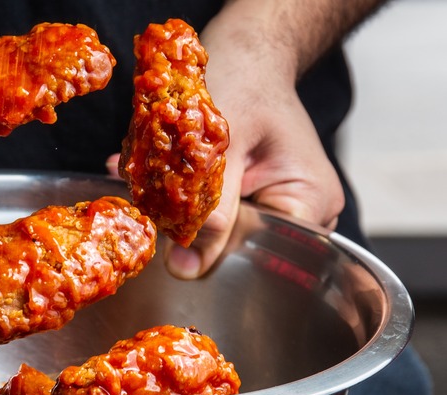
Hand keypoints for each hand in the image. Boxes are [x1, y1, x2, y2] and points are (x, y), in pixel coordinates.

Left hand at [107, 9, 344, 279]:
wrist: (245, 53)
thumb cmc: (244, 80)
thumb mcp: (224, 147)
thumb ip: (210, 209)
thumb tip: (187, 269)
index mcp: (311, 199)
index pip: (265, 253)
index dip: (217, 253)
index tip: (174, 241)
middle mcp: (303, 209)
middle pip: (242, 247)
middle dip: (192, 226)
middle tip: (155, 205)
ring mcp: (276, 202)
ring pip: (220, 230)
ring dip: (181, 208)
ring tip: (154, 185)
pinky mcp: (251, 194)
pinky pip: (214, 211)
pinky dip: (184, 196)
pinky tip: (158, 178)